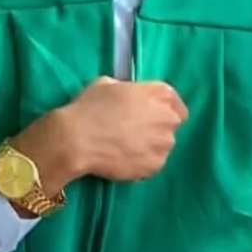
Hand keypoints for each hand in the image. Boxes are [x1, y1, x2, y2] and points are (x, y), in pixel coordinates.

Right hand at [9, 77, 187, 195]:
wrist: (77, 139)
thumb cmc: (89, 107)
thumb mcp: (106, 85)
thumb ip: (126, 90)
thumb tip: (127, 99)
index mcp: (159, 94)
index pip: (175, 102)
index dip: (161, 108)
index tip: (148, 113)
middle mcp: (168, 119)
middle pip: (170, 124)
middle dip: (156, 126)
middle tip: (132, 130)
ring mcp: (164, 145)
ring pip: (161, 145)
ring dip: (149, 145)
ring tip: (124, 146)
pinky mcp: (155, 166)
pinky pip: (152, 163)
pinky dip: (141, 161)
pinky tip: (122, 158)